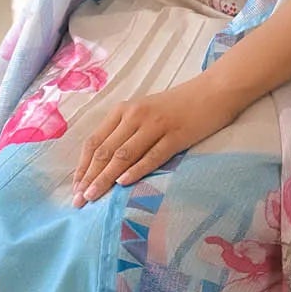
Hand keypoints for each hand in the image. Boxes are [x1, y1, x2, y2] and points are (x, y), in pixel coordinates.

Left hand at [72, 76, 241, 204]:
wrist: (214, 91)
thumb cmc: (179, 105)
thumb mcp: (146, 113)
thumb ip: (126, 132)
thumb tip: (105, 164)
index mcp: (124, 110)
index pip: (95, 141)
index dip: (83, 166)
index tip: (75, 187)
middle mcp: (135, 116)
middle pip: (106, 151)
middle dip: (89, 177)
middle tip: (78, 200)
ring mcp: (156, 125)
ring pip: (124, 155)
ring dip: (106, 178)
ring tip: (93, 196)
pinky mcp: (176, 135)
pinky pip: (152, 155)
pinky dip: (136, 170)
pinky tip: (123, 183)